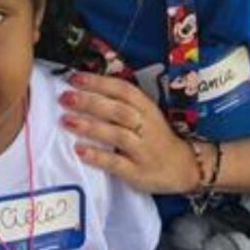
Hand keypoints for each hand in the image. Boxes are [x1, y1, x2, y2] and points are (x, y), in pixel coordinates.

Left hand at [59, 72, 200, 193]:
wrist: (184, 167)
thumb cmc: (155, 136)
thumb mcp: (145, 114)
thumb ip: (121, 103)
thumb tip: (85, 89)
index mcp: (147, 108)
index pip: (123, 90)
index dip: (99, 82)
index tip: (75, 78)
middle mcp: (146, 126)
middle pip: (118, 110)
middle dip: (90, 102)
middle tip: (65, 98)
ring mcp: (143, 150)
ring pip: (117, 134)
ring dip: (91, 127)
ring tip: (67, 121)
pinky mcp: (138, 172)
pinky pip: (117, 163)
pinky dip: (98, 156)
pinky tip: (79, 150)